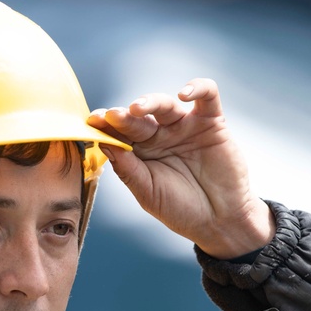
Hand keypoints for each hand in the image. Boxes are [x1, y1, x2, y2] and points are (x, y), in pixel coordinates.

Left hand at [88, 78, 274, 259]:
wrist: (219, 222)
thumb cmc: (181, 209)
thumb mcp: (148, 192)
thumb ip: (127, 169)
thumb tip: (103, 143)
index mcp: (140, 151)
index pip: (119, 132)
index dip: (105, 126)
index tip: (91, 123)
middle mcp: (160, 135)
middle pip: (139, 118)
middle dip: (123, 116)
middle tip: (111, 116)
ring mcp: (185, 126)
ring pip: (165, 104)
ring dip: (150, 102)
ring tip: (138, 107)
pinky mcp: (212, 122)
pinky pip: (207, 96)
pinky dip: (198, 88)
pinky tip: (184, 94)